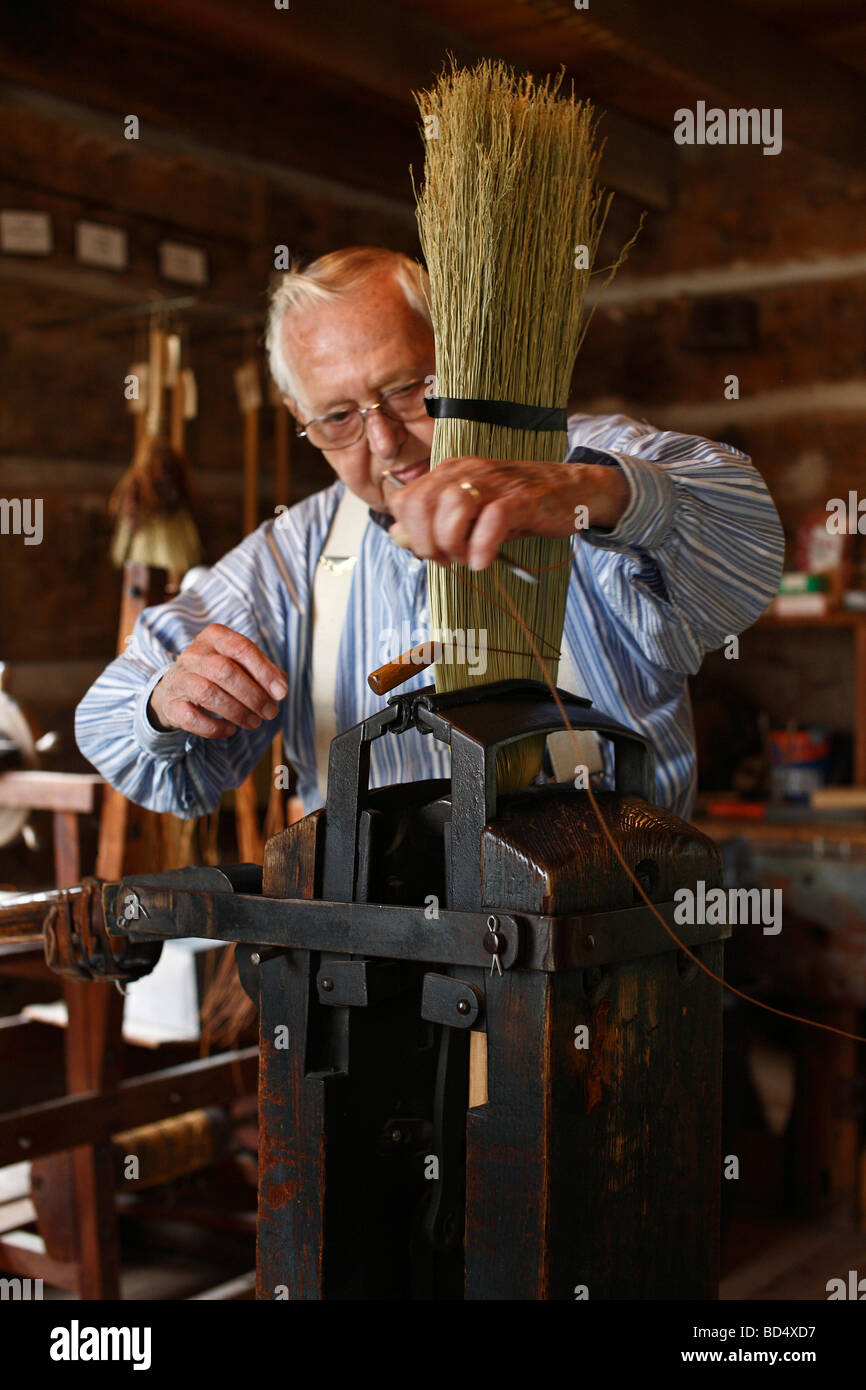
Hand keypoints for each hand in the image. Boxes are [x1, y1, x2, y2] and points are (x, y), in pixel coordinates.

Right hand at [147, 624, 287, 738]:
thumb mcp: (241, 663)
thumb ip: (264, 671)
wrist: (176, 688)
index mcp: (214, 636)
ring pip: (208, 693)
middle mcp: (193, 654)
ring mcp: (179, 678)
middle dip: (253, 695)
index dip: (264, 671)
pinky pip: (192, 718)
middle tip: (270, 713)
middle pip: (224, 671)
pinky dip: (215, 728)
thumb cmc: (219, 674)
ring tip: (254, 722)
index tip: (282, 693)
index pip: (241, 647)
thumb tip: (280, 689)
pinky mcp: (171, 704)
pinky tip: (230, 730)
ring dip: (237, 712)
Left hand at [384, 456, 628, 568]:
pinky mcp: (523, 497)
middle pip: (422, 505)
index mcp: (449, 472)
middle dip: (428, 543)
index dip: (410, 534)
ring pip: (452, 510)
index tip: (432, 553)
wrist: (570, 490)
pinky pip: (492, 520)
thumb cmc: (517, 507)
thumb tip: (395, 534)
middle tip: (449, 560)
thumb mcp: (469, 515)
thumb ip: (431, 524)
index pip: (405, 500)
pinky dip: (482, 547)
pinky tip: (484, 561)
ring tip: (468, 558)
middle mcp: (466, 471)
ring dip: (454, 545)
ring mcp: (495, 482)